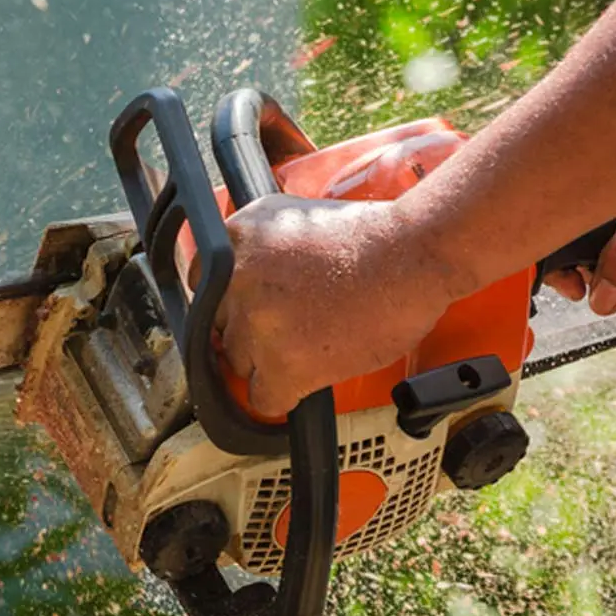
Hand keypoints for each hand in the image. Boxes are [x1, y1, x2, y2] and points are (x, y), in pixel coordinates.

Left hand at [213, 194, 457, 418]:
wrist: (412, 254)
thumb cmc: (368, 236)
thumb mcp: (291, 216)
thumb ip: (254, 247)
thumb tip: (233, 282)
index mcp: (233, 239)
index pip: (203, 290)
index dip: (231, 307)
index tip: (249, 315)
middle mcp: (234, 280)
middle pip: (221, 329)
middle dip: (253, 333)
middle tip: (292, 328)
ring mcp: (255, 323)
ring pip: (240, 365)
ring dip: (270, 363)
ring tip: (312, 345)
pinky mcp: (283, 363)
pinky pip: (262, 399)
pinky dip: (281, 398)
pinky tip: (302, 382)